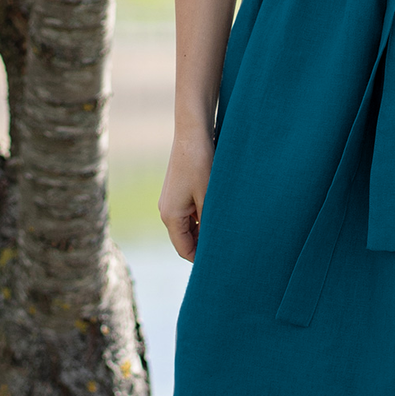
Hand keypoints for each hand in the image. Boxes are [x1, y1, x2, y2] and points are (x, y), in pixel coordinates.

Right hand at [158, 129, 214, 261]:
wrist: (192, 133)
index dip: (201, 260)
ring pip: (189, 226)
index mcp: (170, 216)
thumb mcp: (209, 198)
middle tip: (228, 247)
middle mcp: (166, 211)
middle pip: (185, 239)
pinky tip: (220, 212)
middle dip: (204, 245)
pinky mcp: (177, 191)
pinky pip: (189, 213)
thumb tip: (215, 245)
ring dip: (205, 230)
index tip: (221, 262)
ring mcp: (171, 200)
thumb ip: (209, 224)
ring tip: (227, 230)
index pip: (184, 250)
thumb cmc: (201, 164)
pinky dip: (202, 217)